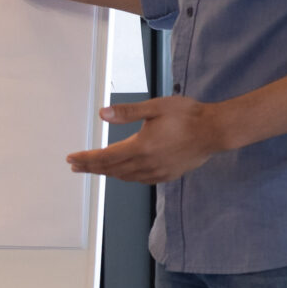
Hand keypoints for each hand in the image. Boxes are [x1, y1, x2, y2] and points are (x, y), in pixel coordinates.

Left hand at [63, 96, 225, 184]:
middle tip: (75, 166)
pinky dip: (125, 176)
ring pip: (124, 177)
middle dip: (91, 167)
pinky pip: (139, 180)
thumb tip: (102, 114)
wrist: (214, 131)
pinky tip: (122, 172)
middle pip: (111, 169)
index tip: (71, 159)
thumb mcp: (155, 107)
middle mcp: (147, 164)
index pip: (105, 157)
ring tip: (94, 168)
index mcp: (141, 146)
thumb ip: (127, 113)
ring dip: (107, 173)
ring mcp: (157, 172)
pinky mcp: (166, 175)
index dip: (86, 158)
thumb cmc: (187, 115)